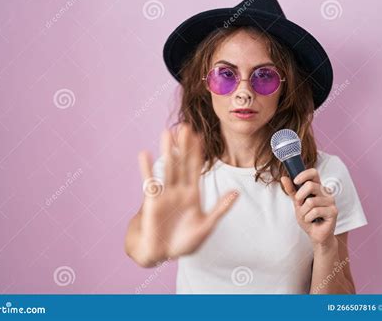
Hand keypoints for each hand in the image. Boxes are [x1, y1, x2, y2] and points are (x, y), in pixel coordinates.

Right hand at [136, 124, 239, 264]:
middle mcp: (179, 190)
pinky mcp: (152, 202)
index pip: (197, 168)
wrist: (162, 254)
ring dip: (168, 151)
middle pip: (182, 163)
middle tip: (186, 127)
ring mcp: (165, 194)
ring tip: (167, 133)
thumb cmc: (184, 242)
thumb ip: (221, 208)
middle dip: (184, 146)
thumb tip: (236, 193)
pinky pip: (150, 182)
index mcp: (193, 195)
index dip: (199, 153)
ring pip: (168, 168)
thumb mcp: (206, 225)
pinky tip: (145, 154)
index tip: (200, 136)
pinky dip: (147, 168)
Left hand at [280, 168, 337, 246]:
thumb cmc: (308, 217)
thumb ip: (292, 191)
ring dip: (304, 212)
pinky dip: (308, 218)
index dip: (304, 175)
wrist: (315, 233)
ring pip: (311, 201)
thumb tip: (283, 178)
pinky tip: (312, 221)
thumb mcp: (297, 203)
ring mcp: (331, 201)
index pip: (313, 173)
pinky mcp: (333, 211)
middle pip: (310, 185)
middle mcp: (326, 192)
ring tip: (307, 216)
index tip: (295, 181)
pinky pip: (315, 211)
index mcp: (317, 187)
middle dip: (299, 197)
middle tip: (300, 206)